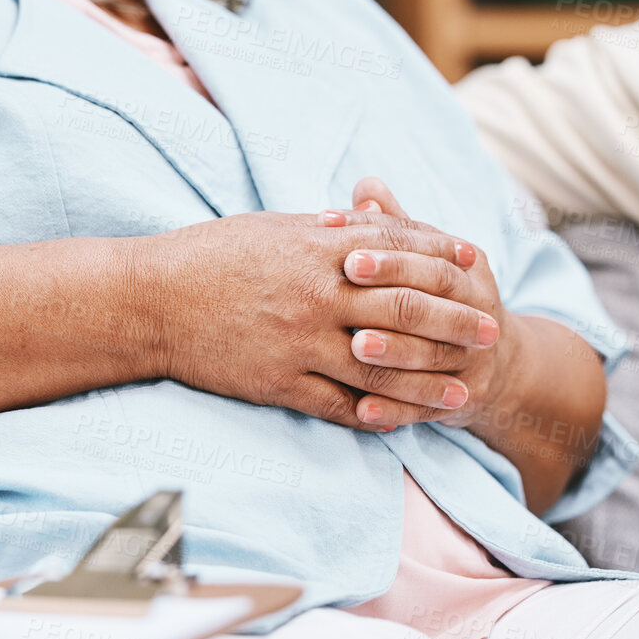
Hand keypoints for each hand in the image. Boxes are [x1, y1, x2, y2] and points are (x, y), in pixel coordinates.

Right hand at [136, 208, 502, 431]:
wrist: (149, 302)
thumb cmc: (206, 256)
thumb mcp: (270, 227)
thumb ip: (322, 228)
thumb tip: (365, 218)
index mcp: (317, 250)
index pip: (398, 251)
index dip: (442, 258)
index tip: (476, 264)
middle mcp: (317, 296)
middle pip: (404, 310)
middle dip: (453, 320)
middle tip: (490, 331)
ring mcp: (299, 344)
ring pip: (381, 366)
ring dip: (428, 380)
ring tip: (464, 391)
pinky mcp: (278, 383)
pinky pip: (338, 405)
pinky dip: (375, 414)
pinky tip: (401, 420)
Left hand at [330, 176, 526, 430]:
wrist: (497, 363)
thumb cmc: (444, 297)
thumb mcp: (429, 259)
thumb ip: (396, 225)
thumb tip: (365, 185)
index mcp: (469, 272)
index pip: (430, 256)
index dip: (389, 251)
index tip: (342, 244)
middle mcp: (478, 314)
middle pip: (434, 302)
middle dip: (389, 294)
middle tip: (344, 284)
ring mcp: (472, 361)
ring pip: (431, 357)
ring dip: (394, 352)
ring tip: (353, 345)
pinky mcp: (460, 402)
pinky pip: (426, 408)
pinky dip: (395, 411)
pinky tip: (362, 411)